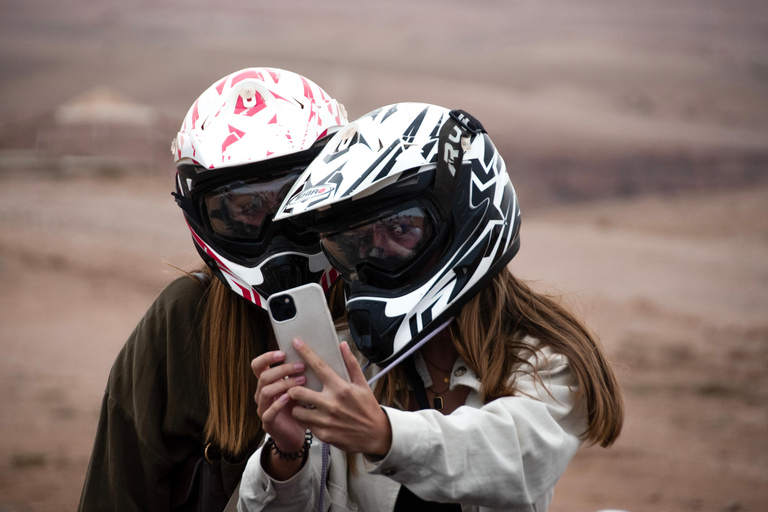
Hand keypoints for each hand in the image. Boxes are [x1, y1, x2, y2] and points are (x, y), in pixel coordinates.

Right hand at [251, 351, 306, 453]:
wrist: (297, 433)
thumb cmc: (298, 406)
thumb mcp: (298, 387)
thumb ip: (298, 373)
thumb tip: (310, 352)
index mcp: (266, 383)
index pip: (257, 365)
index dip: (267, 357)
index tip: (283, 353)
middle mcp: (261, 394)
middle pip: (264, 376)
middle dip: (283, 369)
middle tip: (301, 366)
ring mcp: (262, 408)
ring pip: (265, 391)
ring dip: (283, 384)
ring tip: (302, 380)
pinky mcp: (267, 423)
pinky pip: (268, 412)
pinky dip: (277, 404)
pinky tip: (288, 398)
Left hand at [287, 340, 392, 456]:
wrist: (376, 435)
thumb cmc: (368, 408)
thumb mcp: (362, 384)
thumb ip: (351, 364)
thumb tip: (343, 345)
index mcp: (341, 388)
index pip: (319, 366)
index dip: (305, 353)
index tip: (296, 342)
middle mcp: (331, 403)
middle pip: (297, 391)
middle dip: (291, 388)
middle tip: (294, 387)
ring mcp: (326, 420)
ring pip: (297, 410)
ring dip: (297, 406)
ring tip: (303, 404)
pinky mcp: (323, 434)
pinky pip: (306, 424)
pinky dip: (307, 419)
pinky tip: (313, 417)